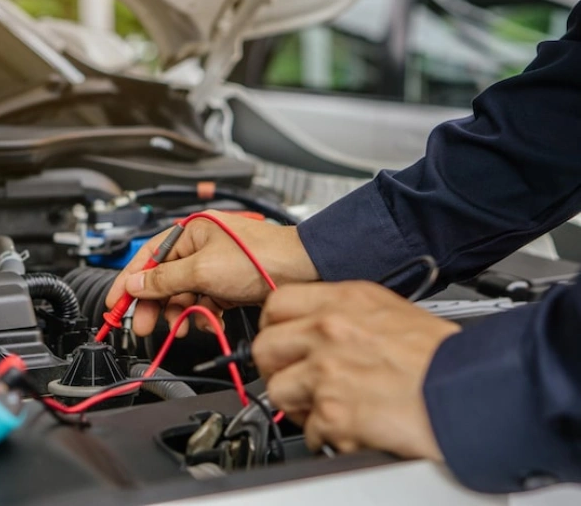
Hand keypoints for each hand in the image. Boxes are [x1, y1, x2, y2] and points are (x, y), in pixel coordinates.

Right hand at [105, 210, 317, 336]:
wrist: (302, 270)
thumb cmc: (259, 258)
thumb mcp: (202, 270)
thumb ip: (164, 279)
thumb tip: (135, 284)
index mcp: (189, 233)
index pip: (147, 258)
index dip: (128, 282)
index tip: (114, 305)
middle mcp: (199, 247)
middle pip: (164, 280)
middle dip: (154, 305)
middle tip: (143, 326)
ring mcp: (214, 267)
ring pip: (184, 295)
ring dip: (181, 314)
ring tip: (184, 327)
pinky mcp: (228, 285)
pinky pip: (204, 303)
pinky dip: (203, 315)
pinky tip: (209, 322)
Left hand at [253, 281, 459, 459]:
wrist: (474, 390)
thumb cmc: (443, 358)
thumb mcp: (391, 312)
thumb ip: (345, 315)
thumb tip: (314, 326)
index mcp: (345, 301)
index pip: (276, 304)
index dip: (273, 328)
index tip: (281, 342)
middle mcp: (330, 330)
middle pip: (264, 348)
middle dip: (276, 370)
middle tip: (297, 381)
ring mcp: (328, 370)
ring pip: (277, 391)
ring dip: (298, 406)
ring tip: (328, 409)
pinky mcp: (334, 412)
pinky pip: (308, 430)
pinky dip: (327, 436)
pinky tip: (352, 428)